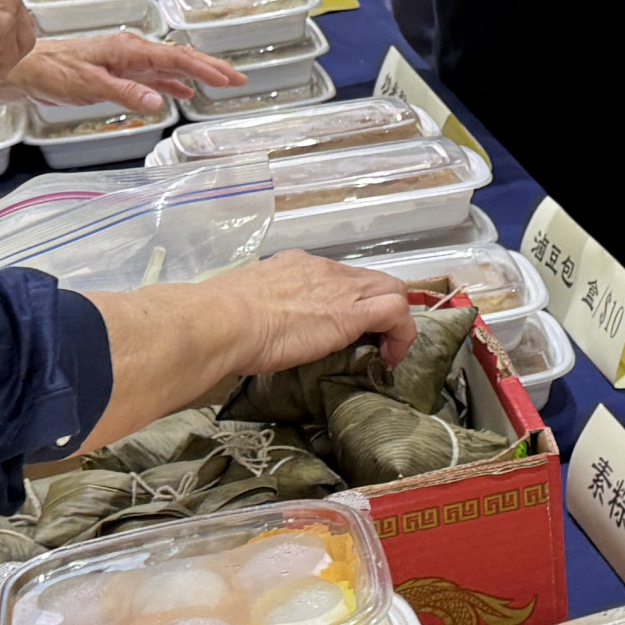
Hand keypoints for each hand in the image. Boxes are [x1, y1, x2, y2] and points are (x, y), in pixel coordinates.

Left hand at [0, 31, 245, 111]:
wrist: (25, 69)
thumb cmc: (53, 74)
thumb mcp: (90, 86)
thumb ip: (126, 94)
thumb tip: (161, 103)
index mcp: (129, 50)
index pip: (176, 58)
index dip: (205, 69)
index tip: (229, 79)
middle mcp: (132, 51)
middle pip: (179, 58)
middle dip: (210, 68)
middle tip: (238, 79)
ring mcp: (126, 60)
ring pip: (169, 65)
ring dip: (195, 74)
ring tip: (221, 83)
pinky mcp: (117, 70)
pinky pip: (153, 74)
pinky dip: (172, 82)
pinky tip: (183, 93)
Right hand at [202, 252, 420, 378]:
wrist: (223, 320)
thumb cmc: (222, 318)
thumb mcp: (248, 304)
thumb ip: (265, 310)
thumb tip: (260, 327)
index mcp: (298, 266)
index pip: (339, 277)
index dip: (350, 301)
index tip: (343, 328)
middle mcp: (325, 270)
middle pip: (374, 280)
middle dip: (380, 308)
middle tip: (372, 341)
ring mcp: (341, 289)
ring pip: (392, 291)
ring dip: (395, 322)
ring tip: (384, 353)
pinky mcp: (351, 314)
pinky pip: (396, 313)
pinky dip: (402, 334)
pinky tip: (389, 358)